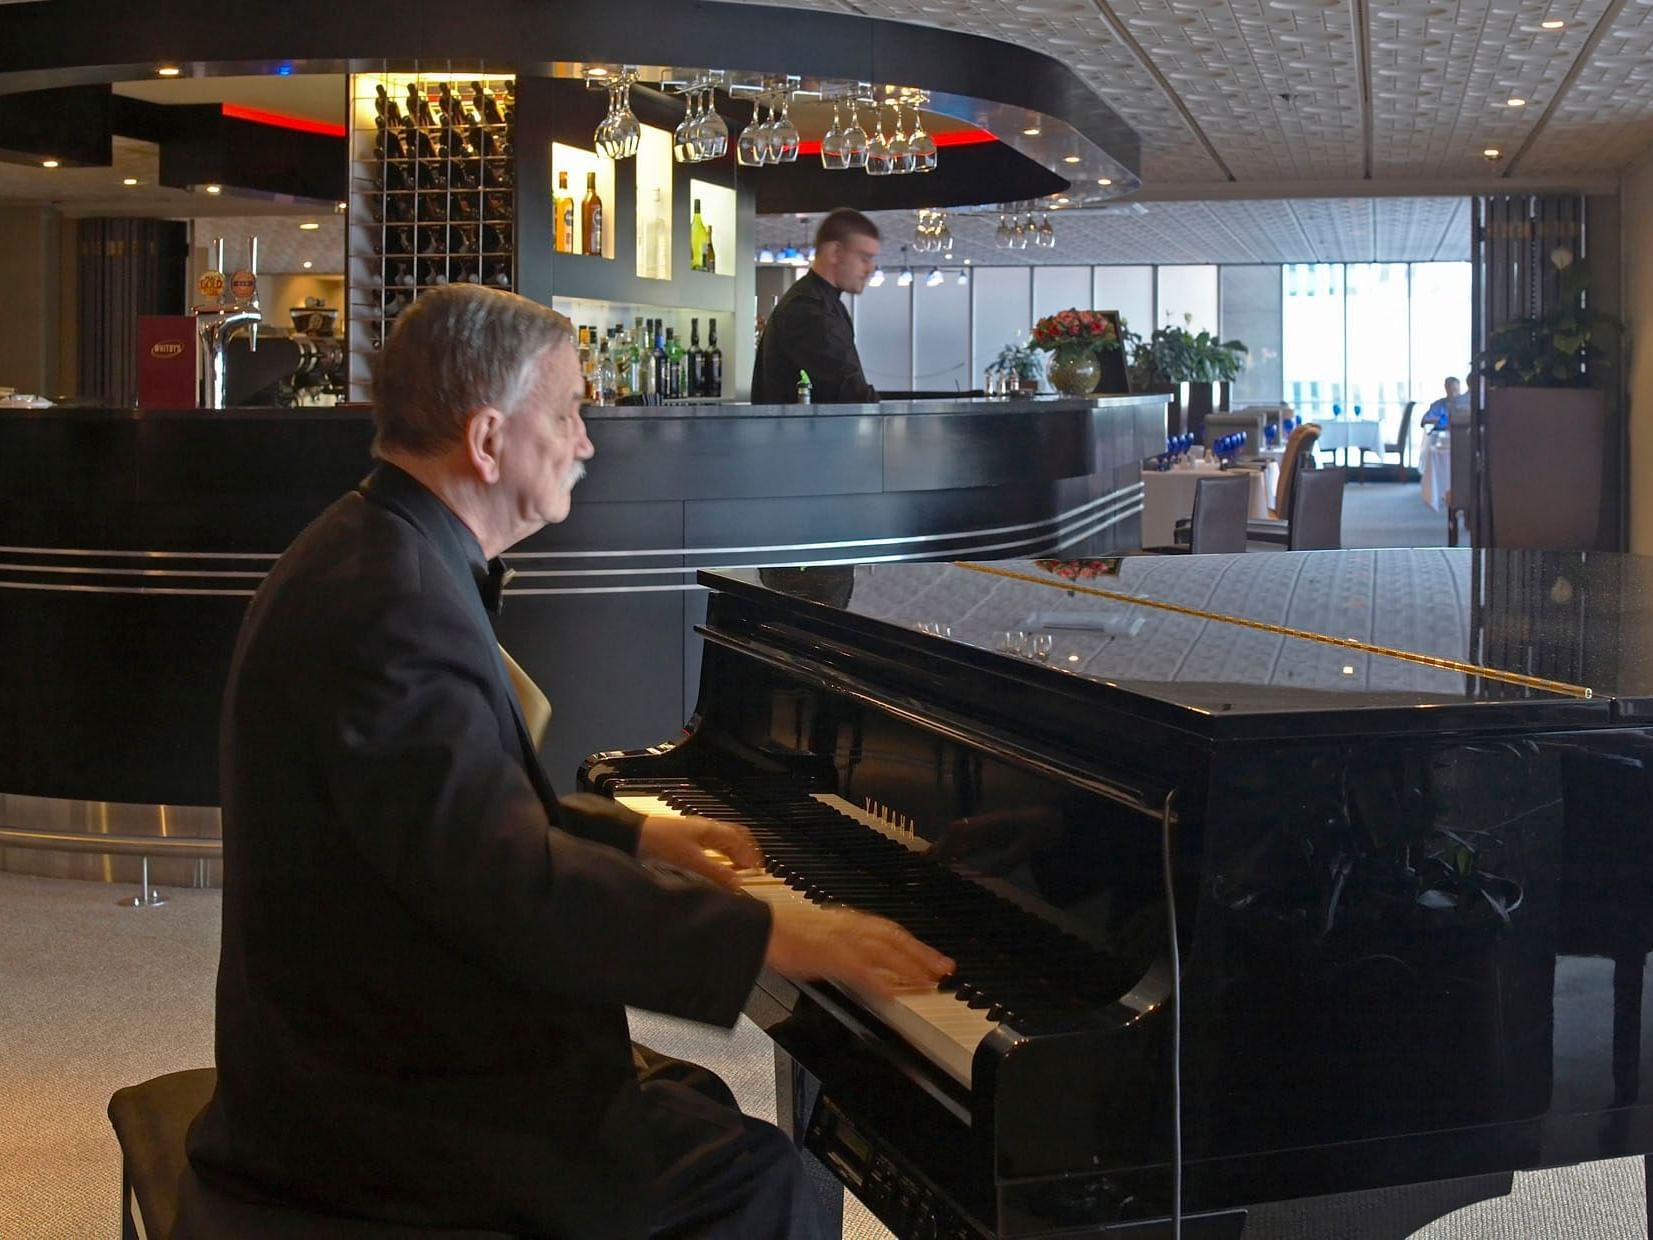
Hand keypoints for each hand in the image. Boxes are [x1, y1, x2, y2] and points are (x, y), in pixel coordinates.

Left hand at [637, 814, 761, 891]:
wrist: (635, 836)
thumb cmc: (662, 843)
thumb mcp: (692, 861)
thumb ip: (716, 872)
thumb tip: (738, 883)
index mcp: (712, 830)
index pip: (740, 841)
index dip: (751, 855)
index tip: (758, 870)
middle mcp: (706, 828)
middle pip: (734, 836)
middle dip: (746, 850)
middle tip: (753, 866)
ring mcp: (696, 832)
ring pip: (723, 839)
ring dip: (733, 852)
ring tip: (737, 867)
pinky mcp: (685, 838)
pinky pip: (711, 843)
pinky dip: (720, 853)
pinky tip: (715, 864)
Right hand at [765, 903, 954, 1000]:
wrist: (756, 929)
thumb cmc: (777, 933)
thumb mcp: (816, 935)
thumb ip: (839, 945)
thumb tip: (856, 960)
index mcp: (845, 920)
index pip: (888, 931)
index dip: (912, 945)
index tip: (931, 958)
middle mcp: (847, 925)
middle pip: (894, 938)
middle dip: (921, 954)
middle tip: (945, 970)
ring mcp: (839, 939)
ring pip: (884, 951)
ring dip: (909, 967)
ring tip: (928, 983)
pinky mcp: (828, 954)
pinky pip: (860, 969)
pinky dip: (878, 982)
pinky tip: (892, 994)